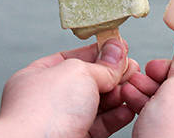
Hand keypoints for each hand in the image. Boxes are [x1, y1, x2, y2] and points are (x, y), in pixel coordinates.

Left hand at [0, 39, 138, 137]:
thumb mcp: (78, 72)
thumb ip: (101, 64)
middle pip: (88, 82)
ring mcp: (62, 120)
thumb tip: (117, 51)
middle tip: (132, 69)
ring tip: (132, 88)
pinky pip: (100, 125)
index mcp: (40, 76)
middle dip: (112, 75)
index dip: (98, 52)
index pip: (73, 58)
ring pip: (96, 104)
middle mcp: (49, 98)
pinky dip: (116, 116)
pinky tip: (128, 109)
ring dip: (117, 95)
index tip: (120, 48)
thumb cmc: (44, 111)